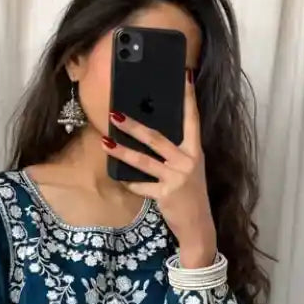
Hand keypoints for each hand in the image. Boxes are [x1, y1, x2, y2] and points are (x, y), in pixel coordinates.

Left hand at [103, 73, 216, 266]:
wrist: (198, 227)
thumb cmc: (190, 195)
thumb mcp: (189, 170)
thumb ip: (176, 153)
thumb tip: (151, 134)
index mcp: (194, 151)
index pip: (192, 119)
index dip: (188, 98)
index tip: (184, 76)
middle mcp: (187, 161)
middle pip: (157, 138)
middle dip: (134, 126)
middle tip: (115, 114)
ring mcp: (176, 178)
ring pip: (144, 160)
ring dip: (123, 151)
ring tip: (105, 141)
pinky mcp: (166, 194)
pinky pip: (141, 186)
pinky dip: (129, 182)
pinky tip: (117, 176)